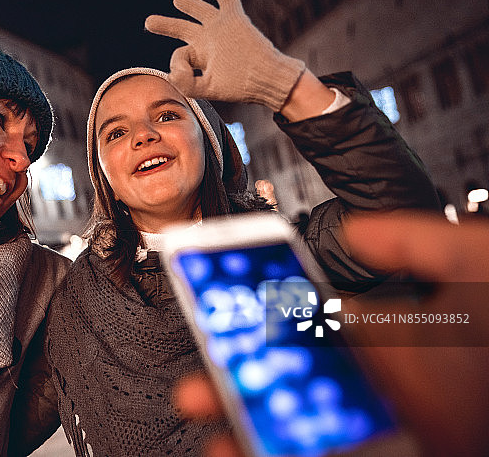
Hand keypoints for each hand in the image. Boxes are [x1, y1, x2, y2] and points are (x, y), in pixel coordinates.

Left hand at [145, 0, 304, 111]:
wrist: (266, 78)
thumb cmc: (239, 87)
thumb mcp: (208, 89)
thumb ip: (186, 84)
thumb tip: (170, 72)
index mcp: (200, 57)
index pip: (179, 54)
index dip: (177, 63)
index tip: (184, 73)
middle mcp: (207, 41)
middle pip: (182, 28)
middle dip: (165, 25)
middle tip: (149, 22)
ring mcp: (220, 28)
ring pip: (200, 10)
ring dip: (188, 3)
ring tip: (177, 0)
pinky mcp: (234, 19)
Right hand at [175, 212, 488, 455]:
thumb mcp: (475, 268)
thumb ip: (420, 240)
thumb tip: (357, 227)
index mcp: (389, 344)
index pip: (309, 333)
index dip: (262, 325)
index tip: (223, 320)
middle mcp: (377, 389)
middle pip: (292, 389)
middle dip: (239, 385)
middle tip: (199, 385)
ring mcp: (379, 425)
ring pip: (296, 430)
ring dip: (250, 428)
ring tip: (220, 429)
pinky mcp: (387, 450)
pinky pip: (324, 452)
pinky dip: (274, 450)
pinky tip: (247, 449)